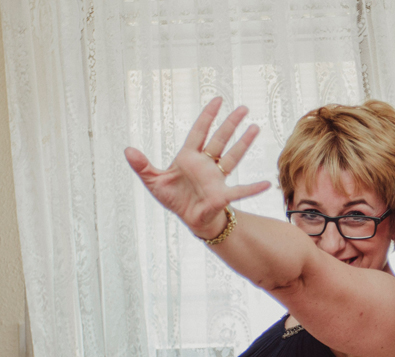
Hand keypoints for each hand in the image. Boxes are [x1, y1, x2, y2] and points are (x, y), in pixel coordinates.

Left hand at [124, 97, 271, 239]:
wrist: (188, 218)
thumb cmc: (174, 198)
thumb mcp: (153, 181)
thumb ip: (142, 166)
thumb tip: (127, 150)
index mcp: (189, 157)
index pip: (199, 131)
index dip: (208, 116)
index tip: (218, 99)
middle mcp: (205, 164)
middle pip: (220, 139)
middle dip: (230, 123)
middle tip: (243, 107)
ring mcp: (216, 178)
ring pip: (232, 157)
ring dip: (243, 143)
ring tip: (255, 128)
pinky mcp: (222, 195)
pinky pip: (240, 190)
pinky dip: (253, 188)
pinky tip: (267, 184)